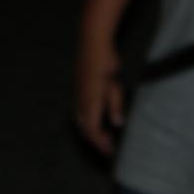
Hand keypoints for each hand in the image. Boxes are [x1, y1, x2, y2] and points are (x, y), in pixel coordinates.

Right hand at [75, 40, 123, 154]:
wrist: (92, 42)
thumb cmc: (106, 62)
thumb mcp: (115, 85)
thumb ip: (115, 105)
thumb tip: (117, 124)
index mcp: (90, 102)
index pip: (93, 131)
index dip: (101, 143)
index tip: (110, 151)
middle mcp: (80, 100)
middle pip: (84, 128)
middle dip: (95, 140)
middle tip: (107, 147)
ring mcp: (77, 93)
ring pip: (79, 120)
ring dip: (89, 131)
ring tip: (101, 136)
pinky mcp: (77, 87)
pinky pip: (78, 110)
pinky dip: (85, 120)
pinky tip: (94, 118)